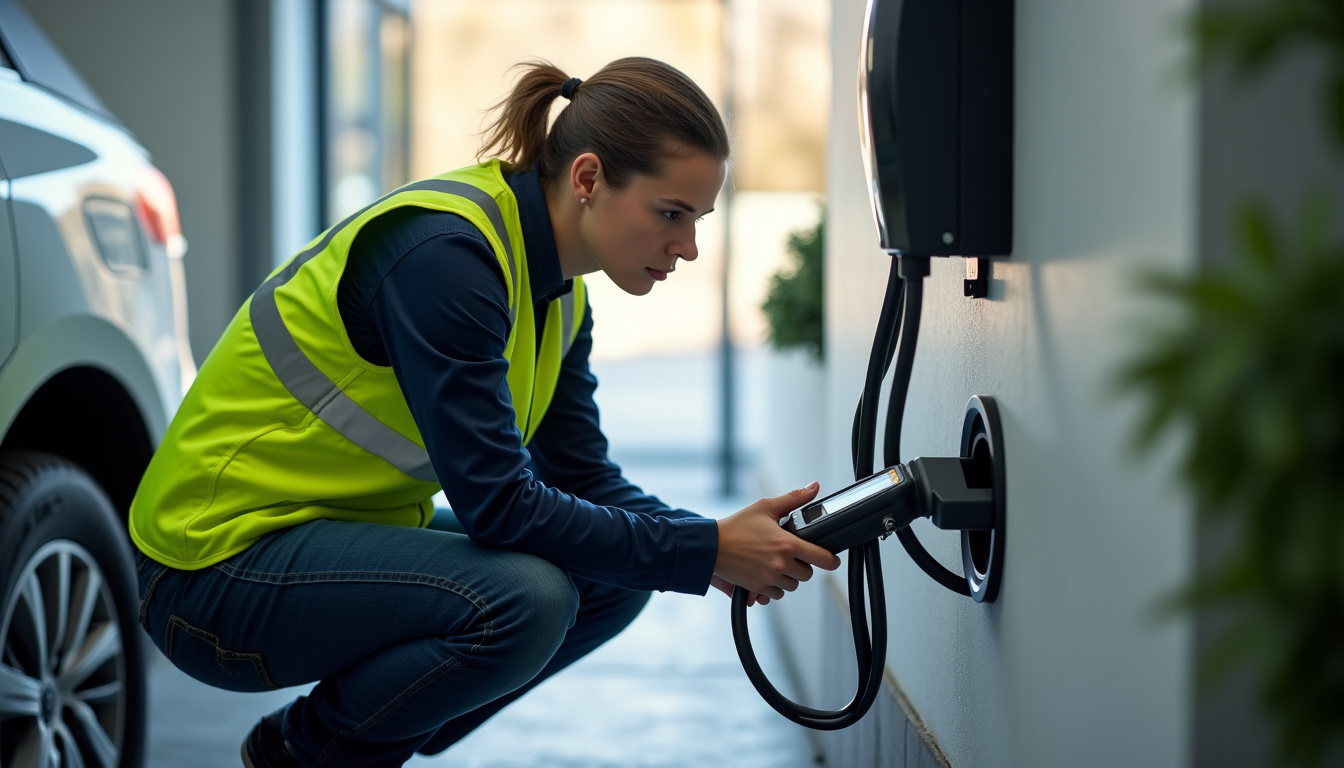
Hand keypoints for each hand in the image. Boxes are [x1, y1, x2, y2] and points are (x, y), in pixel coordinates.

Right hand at [713, 482, 841, 601]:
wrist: (710, 546)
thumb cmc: (736, 526)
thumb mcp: (766, 506)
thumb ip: (794, 498)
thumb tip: (813, 487)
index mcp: (787, 544)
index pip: (822, 558)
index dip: (831, 560)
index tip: (832, 560)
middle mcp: (781, 564)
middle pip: (807, 574)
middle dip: (802, 565)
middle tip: (791, 555)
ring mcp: (769, 578)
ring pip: (791, 586)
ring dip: (787, 577)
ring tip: (775, 563)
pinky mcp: (757, 588)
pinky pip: (775, 595)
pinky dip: (773, 587)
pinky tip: (766, 573)